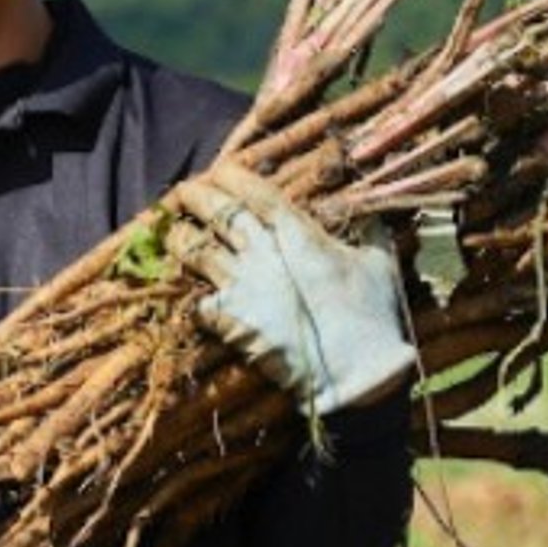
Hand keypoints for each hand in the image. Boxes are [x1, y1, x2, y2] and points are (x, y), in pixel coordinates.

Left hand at [175, 161, 416, 415]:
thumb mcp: (379, 265)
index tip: (220, 170)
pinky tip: (176, 285)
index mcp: (297, 233)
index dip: (231, 176)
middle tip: (184, 192)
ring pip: (194, 250)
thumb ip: (370, 233)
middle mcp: (262, 253)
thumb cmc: (373, 317)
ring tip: (168, 231)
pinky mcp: (230, 320)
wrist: (358, 376)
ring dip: (178, 238)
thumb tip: (373, 213)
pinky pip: (194, 298)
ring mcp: (242, 286)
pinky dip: (183, 290)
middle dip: (195, 196)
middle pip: (216, 212)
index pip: (254, 192)